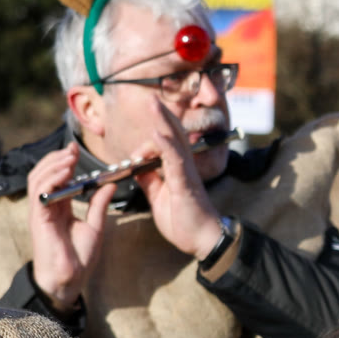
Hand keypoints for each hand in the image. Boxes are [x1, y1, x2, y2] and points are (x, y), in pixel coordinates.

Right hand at [26, 145, 113, 312]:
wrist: (70, 279)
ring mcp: (40, 211)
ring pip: (38, 178)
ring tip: (69, 158)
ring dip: (53, 165)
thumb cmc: (79, 258)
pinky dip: (50, 179)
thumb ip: (99, 205)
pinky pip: (39, 193)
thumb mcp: (95, 226)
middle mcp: (47, 206)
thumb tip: (111, 185)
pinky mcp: (38, 218)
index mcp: (59, 207)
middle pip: (44, 173)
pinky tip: (64, 173)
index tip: (76, 150)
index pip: (57, 177)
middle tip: (72, 150)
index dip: (65, 161)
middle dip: (57, 158)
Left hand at [133, 105, 225, 259]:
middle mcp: (184, 167)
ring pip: (176, 141)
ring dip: (164, 122)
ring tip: (155, 104)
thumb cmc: (183, 220)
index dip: (154, 133)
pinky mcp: (186, 183)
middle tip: (152, 98)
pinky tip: (158, 133)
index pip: (166, 143)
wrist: (201, 239)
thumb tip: (136, 166)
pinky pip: (176, 160)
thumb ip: (149, 179)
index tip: (139, 139)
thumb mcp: (158, 197)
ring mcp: (186, 173)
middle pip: (174, 134)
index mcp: (177, 170)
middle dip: (162, 116)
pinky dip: (166, 145)